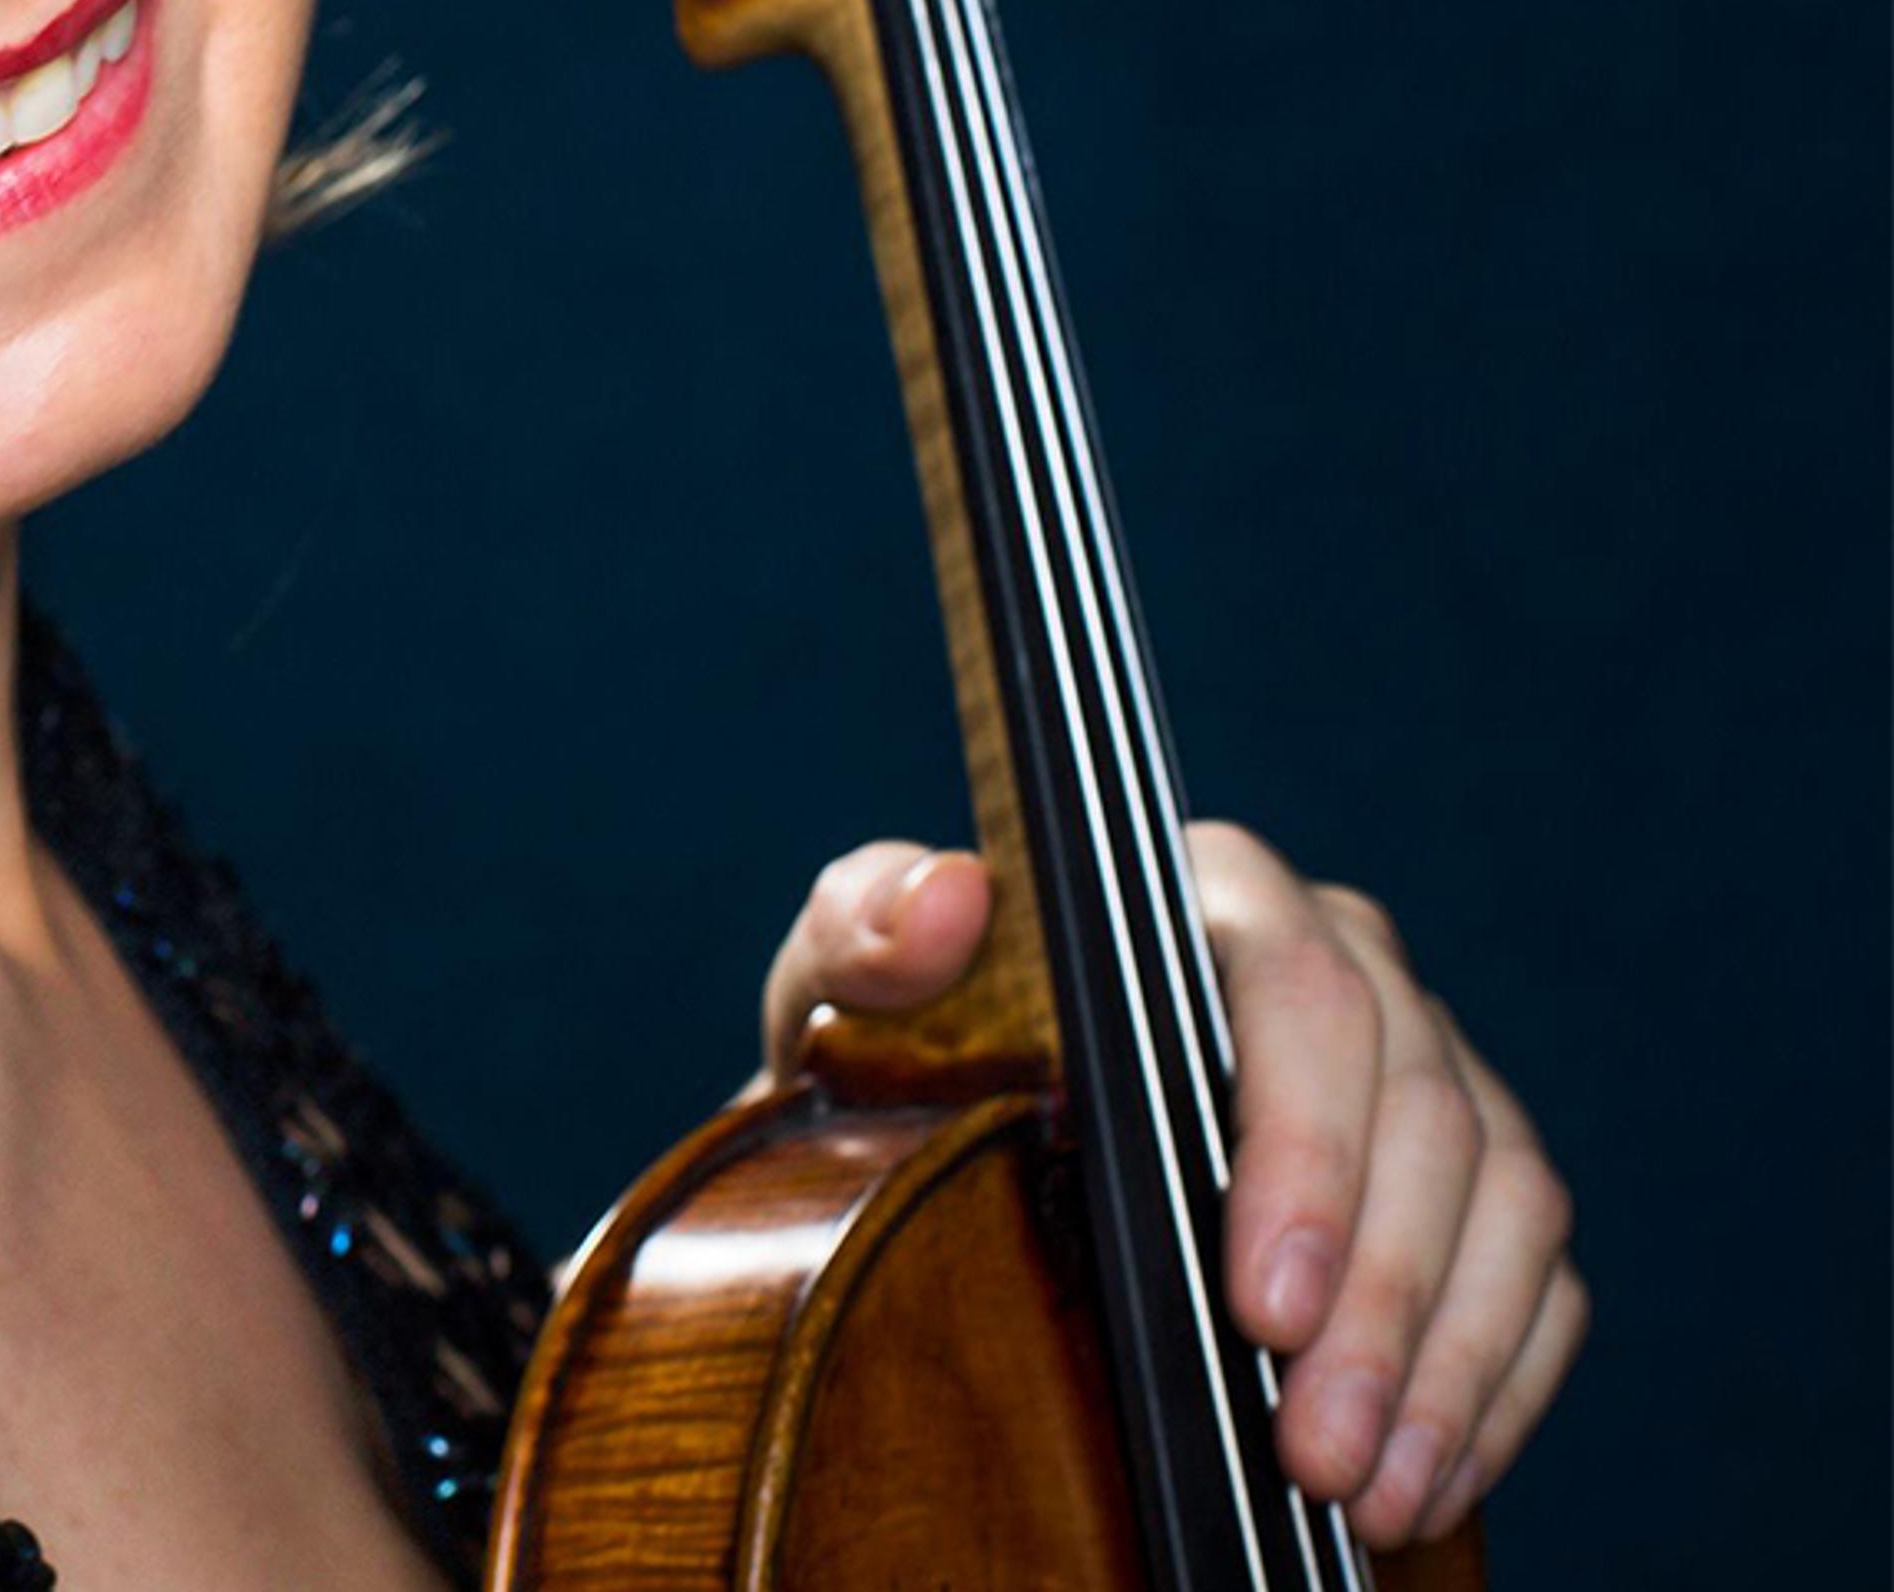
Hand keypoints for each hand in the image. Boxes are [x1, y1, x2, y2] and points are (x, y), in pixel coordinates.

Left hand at [757, 826, 1582, 1547]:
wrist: (951, 1122)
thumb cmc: (911, 1046)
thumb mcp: (855, 992)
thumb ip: (868, 933)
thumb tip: (945, 899)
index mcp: (1213, 893)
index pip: (1302, 991)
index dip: (1306, 1154)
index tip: (1261, 1306)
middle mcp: (1348, 962)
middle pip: (1421, 1112)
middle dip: (1379, 1302)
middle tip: (1312, 1453)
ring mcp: (1426, 1069)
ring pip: (1501, 1198)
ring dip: (1442, 1365)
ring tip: (1364, 1497)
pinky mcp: (1474, 1179)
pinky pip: (1536, 1276)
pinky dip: (1492, 1386)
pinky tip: (1425, 1483)